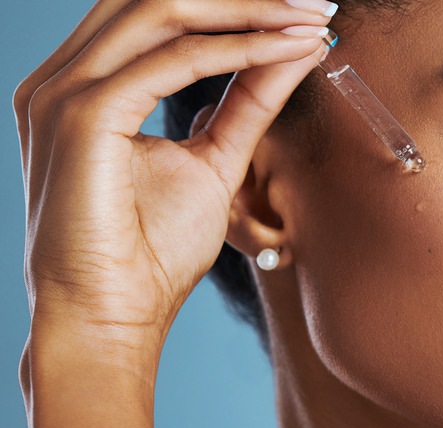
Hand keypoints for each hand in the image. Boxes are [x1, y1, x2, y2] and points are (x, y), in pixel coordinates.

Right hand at [14, 0, 333, 427]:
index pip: (157, 13)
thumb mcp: (214, 161)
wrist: (111, 318)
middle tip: (315, 5)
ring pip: (164, 12)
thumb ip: (248, 101)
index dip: (232, 4)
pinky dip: (239, 50)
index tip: (302, 11)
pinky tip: (287, 51)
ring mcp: (64, 93)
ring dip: (248, 11)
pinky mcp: (82, 117)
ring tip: (310, 19)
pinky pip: (173, 61)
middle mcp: (64, 78)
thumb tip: (294, 49)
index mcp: (85, 85)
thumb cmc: (151, 253)